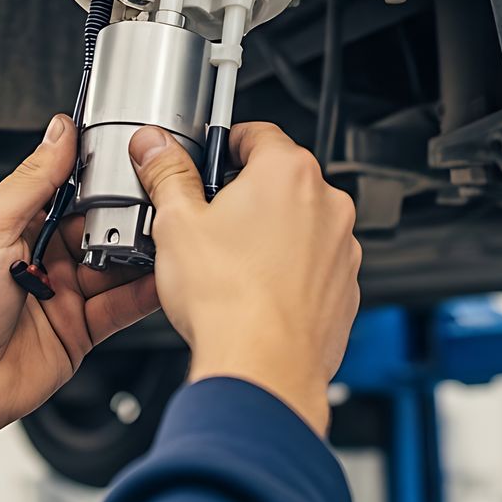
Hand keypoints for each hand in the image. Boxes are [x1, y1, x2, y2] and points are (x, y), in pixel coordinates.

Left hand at [0, 115, 159, 501]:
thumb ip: (31, 180)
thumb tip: (58, 132)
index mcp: (15, 225)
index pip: (68, 189)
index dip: (99, 178)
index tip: (130, 163)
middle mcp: (41, 257)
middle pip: (99, 226)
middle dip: (127, 216)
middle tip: (155, 205)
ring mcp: (62, 295)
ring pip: (116, 265)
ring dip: (139, 254)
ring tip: (166, 240)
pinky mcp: (79, 331)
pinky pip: (121, 307)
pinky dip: (144, 293)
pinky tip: (162, 279)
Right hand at [130, 122, 360, 434]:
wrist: (263, 368)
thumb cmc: (227, 300)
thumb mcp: (176, 224)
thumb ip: (167, 175)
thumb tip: (155, 148)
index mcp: (287, 172)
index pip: (257, 133)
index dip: (225, 145)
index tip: (207, 163)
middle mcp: (327, 204)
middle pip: (280, 180)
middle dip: (245, 195)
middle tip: (208, 222)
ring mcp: (342, 248)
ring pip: (300, 224)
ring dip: (270, 234)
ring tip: (230, 264)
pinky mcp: (346, 287)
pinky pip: (314, 265)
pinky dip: (289, 271)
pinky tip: (255, 292)